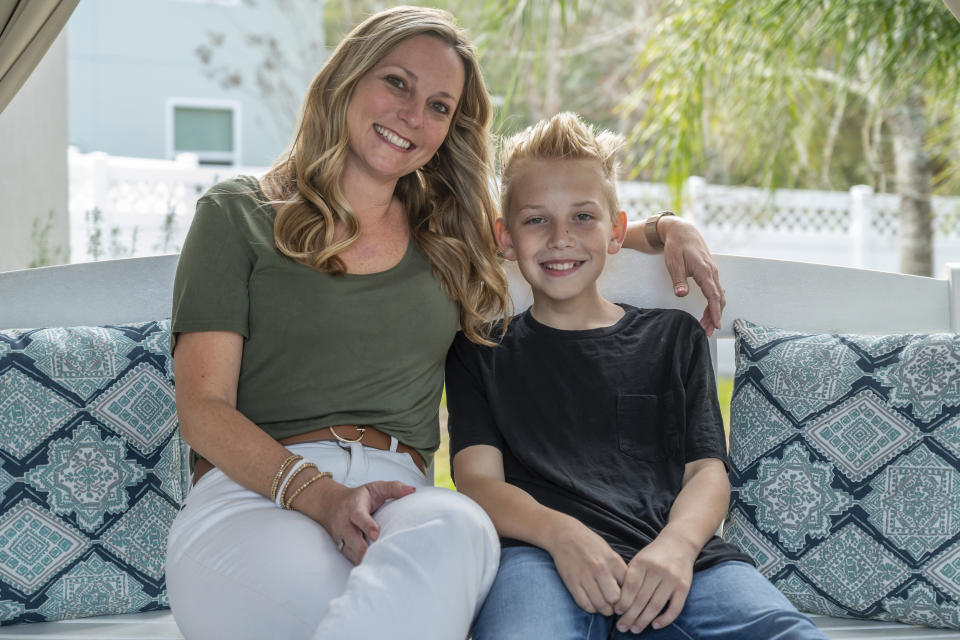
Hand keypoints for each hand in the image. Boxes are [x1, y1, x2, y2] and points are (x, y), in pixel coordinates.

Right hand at [292, 478, 415, 564]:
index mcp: (354, 508)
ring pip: (351, 552)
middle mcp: (345, 524)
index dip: (367, 526)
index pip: (359, 517)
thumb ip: (393, 488)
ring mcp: (341, 537)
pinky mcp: (341, 547)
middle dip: (365, 550)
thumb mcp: (374, 487)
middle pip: (353, 539)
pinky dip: (360, 564)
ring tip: (380, 569)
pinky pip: (350, 558)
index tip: (376, 535)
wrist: (330, 504)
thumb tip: (412, 490)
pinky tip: (373, 571)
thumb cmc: (358, 497)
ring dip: (363, 560)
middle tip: (381, 558)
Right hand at [545, 520, 626, 615]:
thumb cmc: (590, 544)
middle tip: (615, 606)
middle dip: (617, 606)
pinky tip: (592, 603)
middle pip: (615, 599)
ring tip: (604, 606)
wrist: (565, 535)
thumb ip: (619, 570)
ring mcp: (585, 577)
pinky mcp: (572, 583)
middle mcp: (600, 569)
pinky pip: (585, 604)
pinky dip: (591, 608)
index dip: (629, 596)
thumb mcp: (609, 552)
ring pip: (600, 605)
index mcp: (613, 561)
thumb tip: (628, 590)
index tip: (626, 599)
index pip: (628, 587)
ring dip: (604, 610)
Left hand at [614, 536, 695, 633]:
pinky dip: (665, 619)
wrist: (679, 543)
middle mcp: (657, 570)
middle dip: (630, 616)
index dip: (623, 602)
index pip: (630, 586)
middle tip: (622, 628)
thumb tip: (617, 601)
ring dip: (644, 620)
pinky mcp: (684, 587)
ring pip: (656, 605)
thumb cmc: (654, 555)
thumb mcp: (639, 559)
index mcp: (642, 562)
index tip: (616, 613)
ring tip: (635, 629)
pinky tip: (655, 625)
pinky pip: (675, 608)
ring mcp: (672, 579)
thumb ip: (629, 576)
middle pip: (642, 599)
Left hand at [659, 216, 724, 335]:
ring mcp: (712, 272)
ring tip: (706, 325)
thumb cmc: (677, 246)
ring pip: (718, 295)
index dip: (714, 312)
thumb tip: (681, 294)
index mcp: (704, 270)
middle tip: (708, 331)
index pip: (713, 295)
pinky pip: (715, 290)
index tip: (715, 325)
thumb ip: (678, 279)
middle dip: (715, 316)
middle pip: (718, 299)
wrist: (682, 231)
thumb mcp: (673, 262)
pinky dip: (713, 303)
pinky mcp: (710, 272)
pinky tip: (708, 311)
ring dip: (714, 311)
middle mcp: (712, 272)